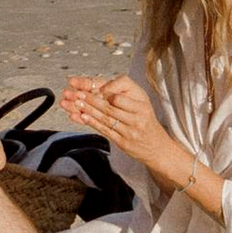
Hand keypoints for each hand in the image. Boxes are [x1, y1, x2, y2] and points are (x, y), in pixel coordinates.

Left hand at [61, 72, 177, 172]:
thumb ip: (124, 92)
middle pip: (109, 106)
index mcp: (141, 103)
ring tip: (73, 102)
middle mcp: (136, 116)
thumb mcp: (141, 101)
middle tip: (74, 93)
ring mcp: (130, 130)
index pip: (119, 95)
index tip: (89, 86)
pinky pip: (105, 130)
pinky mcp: (123, 142)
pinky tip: (82, 116)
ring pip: (105, 117)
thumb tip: (100, 85)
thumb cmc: (145, 119)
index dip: (104, 90)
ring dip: (87, 110)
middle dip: (89, 98)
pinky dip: (92, 122)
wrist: (157, 146)